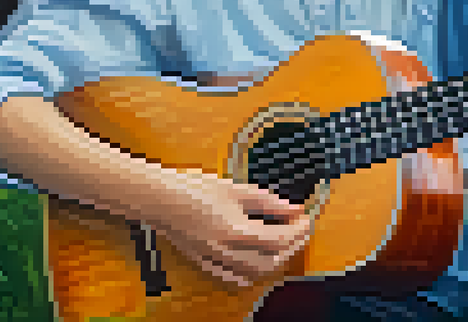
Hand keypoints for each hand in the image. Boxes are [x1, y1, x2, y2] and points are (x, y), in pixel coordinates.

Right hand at [149, 169, 312, 286]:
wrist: (161, 199)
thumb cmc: (196, 189)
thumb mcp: (238, 191)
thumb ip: (269, 203)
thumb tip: (294, 210)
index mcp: (235, 231)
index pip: (279, 239)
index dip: (298, 231)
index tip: (307, 219)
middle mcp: (225, 251)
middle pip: (270, 260)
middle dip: (291, 247)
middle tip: (301, 232)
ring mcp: (213, 260)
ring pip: (253, 274)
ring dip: (274, 262)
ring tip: (285, 245)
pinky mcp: (204, 262)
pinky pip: (231, 278)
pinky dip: (249, 275)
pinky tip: (257, 264)